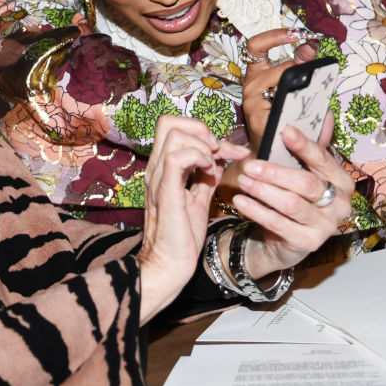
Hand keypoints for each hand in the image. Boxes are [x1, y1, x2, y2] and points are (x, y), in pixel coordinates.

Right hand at [138, 115, 249, 322]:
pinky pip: (177, 157)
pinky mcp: (165, 190)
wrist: (170, 264)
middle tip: (216, 150)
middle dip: (200, 128)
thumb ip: (206, 176)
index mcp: (163, 168)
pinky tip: (208, 172)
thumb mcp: (199, 198)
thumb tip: (221, 156)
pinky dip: (197, 157)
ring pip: (173, 133)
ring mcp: (158, 177)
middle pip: (168, 121)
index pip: (174, 126)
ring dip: (201, 144)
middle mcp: (157, 168)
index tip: (229, 150)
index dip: (204, 131)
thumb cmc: (182, 236)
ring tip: (212, 165)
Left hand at [228, 124, 352, 278]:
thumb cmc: (293, 197)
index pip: (322, 159)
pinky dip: (257, 211)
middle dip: (274, 172)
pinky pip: (279, 224)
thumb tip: (325, 114)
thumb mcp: (300, 172)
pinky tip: (241, 200)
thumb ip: (308, 148)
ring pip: (291, 204)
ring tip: (242, 180)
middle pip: (306, 184)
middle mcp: (340, 204)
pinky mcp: (309, 243)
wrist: (285, 239)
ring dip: (263, 190)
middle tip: (249, 165)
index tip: (285, 131)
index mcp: (342, 181)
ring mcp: (326, 226)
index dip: (304, 145)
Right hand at [239, 28, 320, 150]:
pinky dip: (297, 102)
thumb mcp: (296, 89)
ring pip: (283, 79)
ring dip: (301, 85)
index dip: (275, 35)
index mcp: (258, 74)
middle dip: (302, 65)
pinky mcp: (256, 113)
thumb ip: (302, 67)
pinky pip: (282, 99)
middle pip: (277, 63)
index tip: (296, 33)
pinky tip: (300, 112)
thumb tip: (311, 48)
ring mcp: (251, 98)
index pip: (257, 45)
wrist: (274, 153)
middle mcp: (251, 83)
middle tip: (317, 66)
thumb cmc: (286, 121)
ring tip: (309, 99)